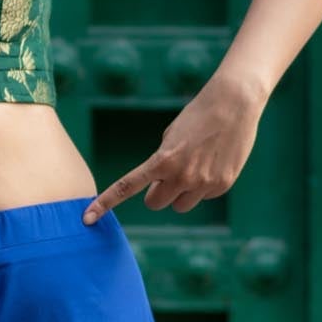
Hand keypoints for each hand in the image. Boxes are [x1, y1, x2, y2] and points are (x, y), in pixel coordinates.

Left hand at [82, 72, 266, 222]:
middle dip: (158, 193)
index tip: (87, 218)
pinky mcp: (221, 185)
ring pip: (180, 205)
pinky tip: (213, 163)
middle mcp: (182, 176)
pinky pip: (203, 197)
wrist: (234, 103)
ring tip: (194, 167)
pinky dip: (204, 186)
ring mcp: (203, 184)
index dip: (105, 203)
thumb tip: (161, 187)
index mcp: (162, 160)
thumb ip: (161, 163)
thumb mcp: (171, 136)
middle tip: (166, 176)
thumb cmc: (198, 115)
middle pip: (156, 204)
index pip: (127, 187)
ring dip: (181, 193)